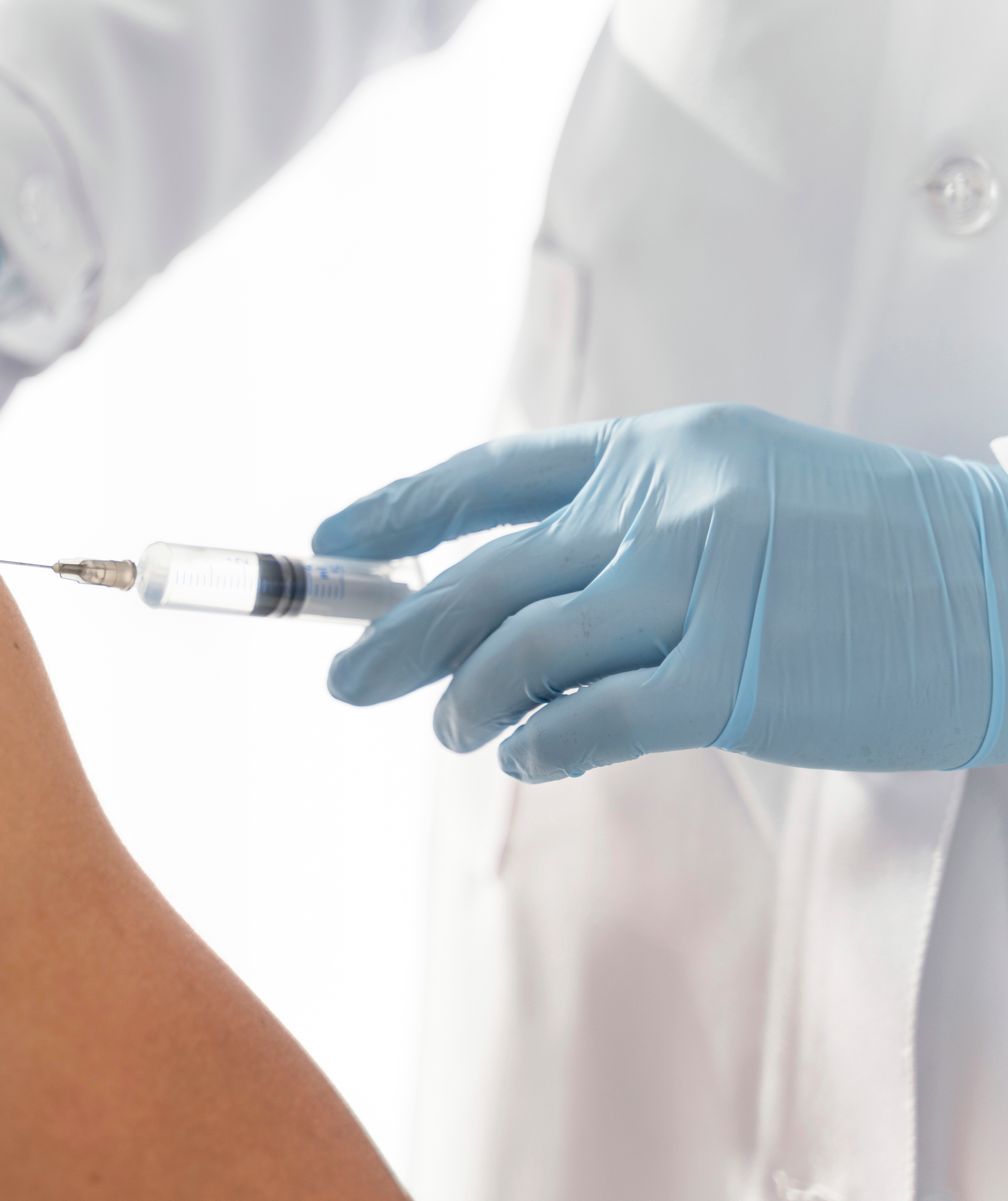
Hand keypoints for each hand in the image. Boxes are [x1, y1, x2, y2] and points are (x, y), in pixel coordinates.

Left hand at [315, 404, 1007, 781]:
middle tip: (344, 678)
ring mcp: (701, 586)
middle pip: (487, 574)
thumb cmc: (871, 552)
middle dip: (396, 632)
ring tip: (453, 728)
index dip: (399, 508)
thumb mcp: (743, 491)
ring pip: (525, 650)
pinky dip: (540, 744)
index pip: (494, 473)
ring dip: (468, 699)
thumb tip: (506, 610)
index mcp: (661, 448)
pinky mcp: (735, 676)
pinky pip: (593, 720)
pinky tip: (526, 755)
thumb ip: (627, 533)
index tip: (331, 538)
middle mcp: (667, 504)